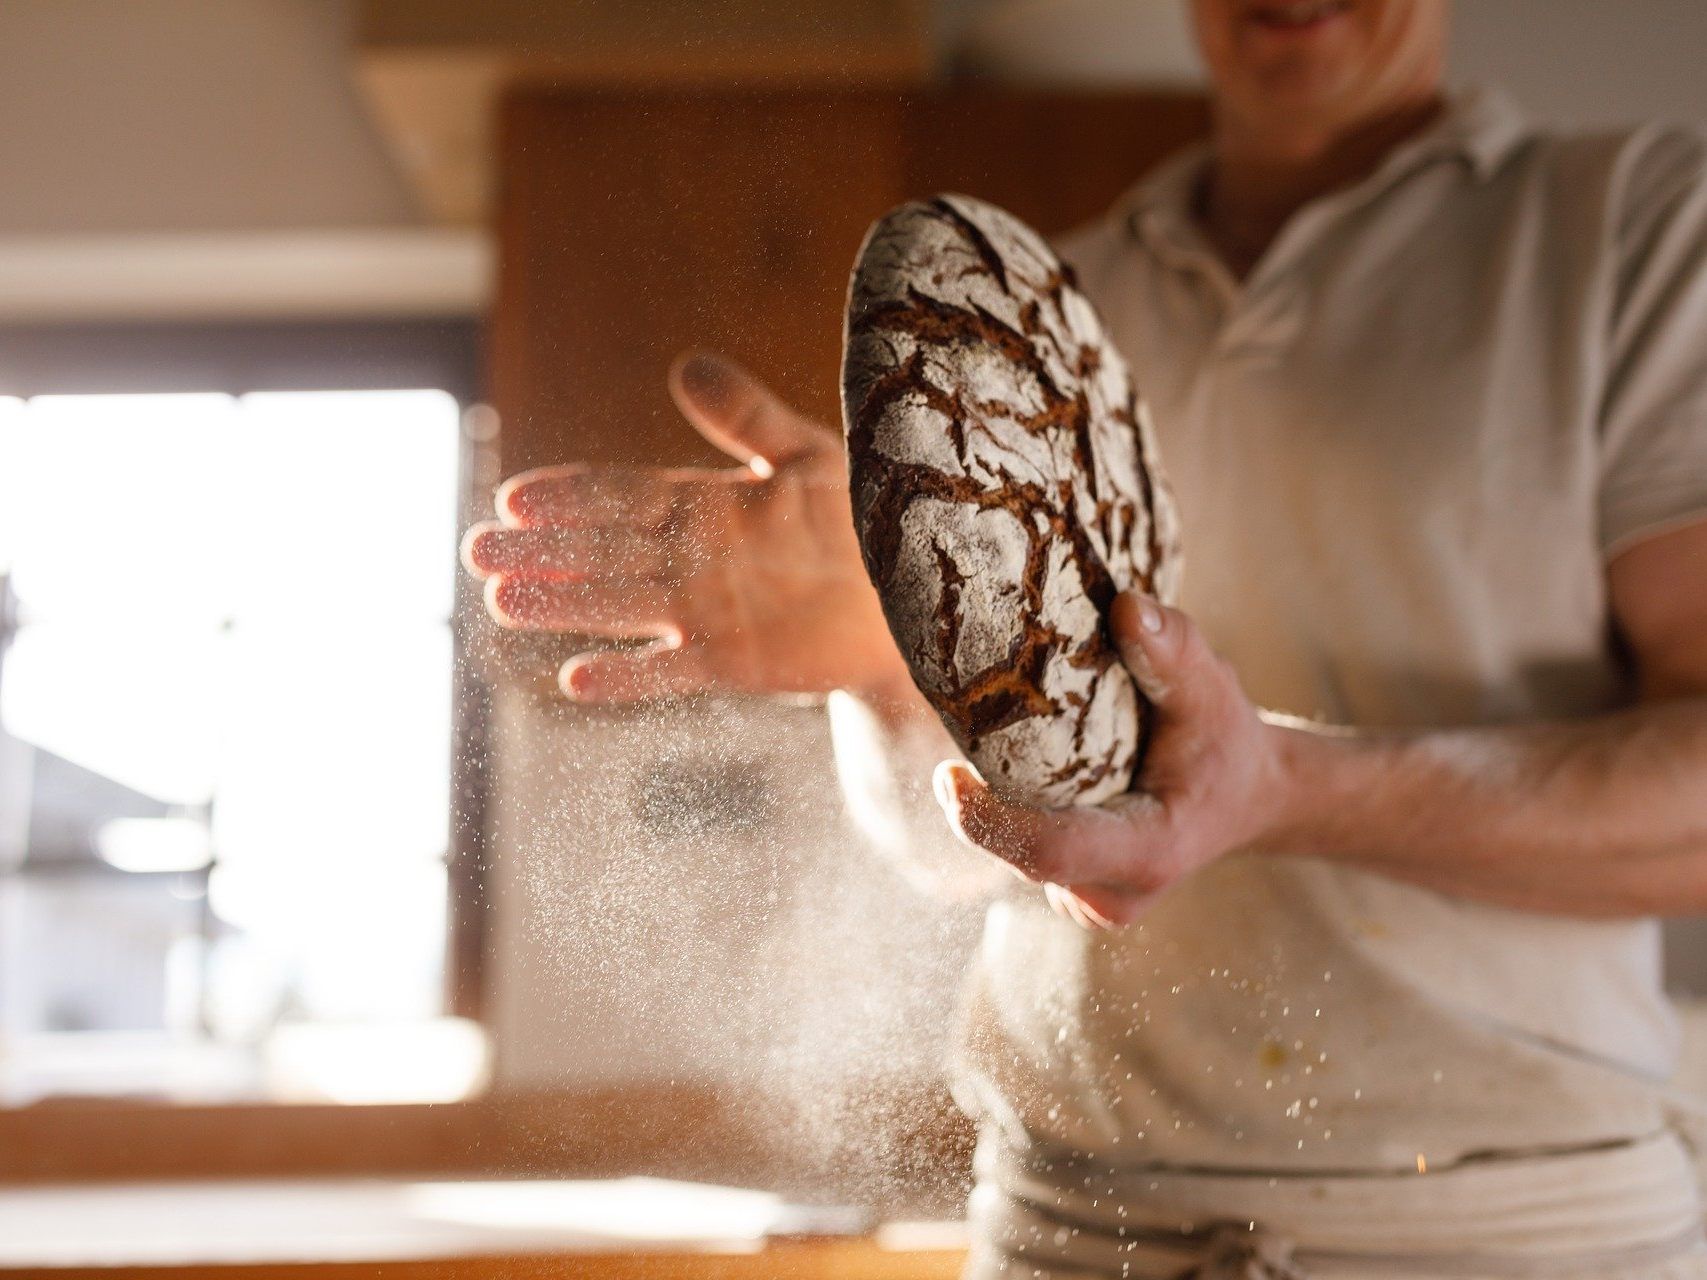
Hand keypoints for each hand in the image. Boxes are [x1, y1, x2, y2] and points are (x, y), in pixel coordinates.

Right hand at [463, 352, 908, 701]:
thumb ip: (746, 416)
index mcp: (706, 504)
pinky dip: (627, 678)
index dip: (571, 495)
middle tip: (476, 550)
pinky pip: (671, 671)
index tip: (515, 495)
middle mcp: (694, 559)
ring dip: (563, 606)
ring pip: (621, 606)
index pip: (623, 495)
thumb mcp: (808, 454)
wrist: (914, 594)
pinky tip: (576, 681)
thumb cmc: (866, 516)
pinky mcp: (733, 661)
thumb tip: (684, 365)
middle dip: (542, 550)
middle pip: (604, 552)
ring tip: (501, 601)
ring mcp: (707, 612)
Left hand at [932, 592, 1298, 926]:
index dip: (990, 822)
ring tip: (999, 742)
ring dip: (996, 802)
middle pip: (1021, 852)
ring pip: (1015, 853)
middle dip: (982, 799)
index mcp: (1150, 852)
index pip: (1052, 851)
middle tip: (962, 726)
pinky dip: (1010, 811)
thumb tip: (1126, 605)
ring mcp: (1091, 902)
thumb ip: (1173, 650)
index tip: (947, 774)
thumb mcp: (1212, 689)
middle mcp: (1113, 894)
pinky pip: (1021, 853)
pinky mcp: (1072, 891)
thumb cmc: (1225, 741)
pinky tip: (1021, 770)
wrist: (1245, 796)